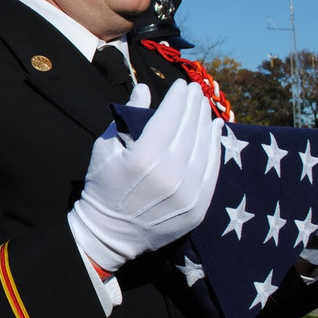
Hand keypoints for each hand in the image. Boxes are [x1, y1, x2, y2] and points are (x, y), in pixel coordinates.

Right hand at [68, 80, 223, 272]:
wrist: (110, 233)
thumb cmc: (102, 186)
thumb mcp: (105, 147)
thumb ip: (127, 118)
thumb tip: (144, 88)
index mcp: (143, 157)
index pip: (169, 117)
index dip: (178, 97)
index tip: (182, 84)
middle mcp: (170, 174)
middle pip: (190, 129)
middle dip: (194, 105)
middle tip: (197, 89)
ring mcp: (188, 193)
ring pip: (205, 147)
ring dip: (206, 123)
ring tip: (205, 107)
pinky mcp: (198, 207)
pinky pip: (212, 170)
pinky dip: (215, 147)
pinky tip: (215, 131)